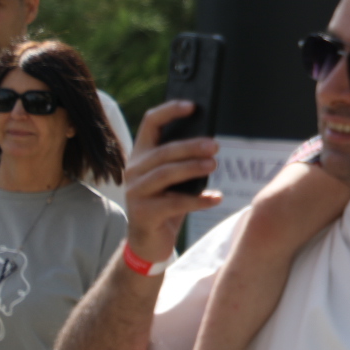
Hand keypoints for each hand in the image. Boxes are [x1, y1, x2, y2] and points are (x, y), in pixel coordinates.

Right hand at [123, 101, 223, 263]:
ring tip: (214, 165)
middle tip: (215, 146)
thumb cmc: (165, 204)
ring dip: (192, 168)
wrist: (148, 242)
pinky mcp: (143, 213)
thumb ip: (183, 161)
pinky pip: (173, 203)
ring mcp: (136, 192)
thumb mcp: (172, 179)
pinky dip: (197, 200)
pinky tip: (215, 198)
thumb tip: (212, 141)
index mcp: (141, 155)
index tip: (193, 106)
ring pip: (165, 174)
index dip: (170, 111)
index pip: (150, 123)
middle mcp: (134, 170)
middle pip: (163, 151)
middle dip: (190, 146)